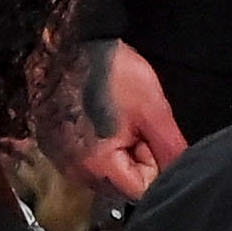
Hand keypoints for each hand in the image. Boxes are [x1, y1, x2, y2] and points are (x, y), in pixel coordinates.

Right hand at [39, 38, 187, 200]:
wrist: (65, 41)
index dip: (152, 162)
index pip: (142, 189)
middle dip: (133, 160)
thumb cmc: (111, 73)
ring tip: (111, 118)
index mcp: (98, 167)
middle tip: (130, 123)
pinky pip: (81, 157)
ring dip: (113, 152)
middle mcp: (73, 169)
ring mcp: (56, 156)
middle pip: (119, 183)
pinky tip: (93, 117)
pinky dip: (92, 143)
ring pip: (101, 170)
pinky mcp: (48, 141)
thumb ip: (172, 151)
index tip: (145, 132)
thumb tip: (183, 179)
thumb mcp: (154, 110)